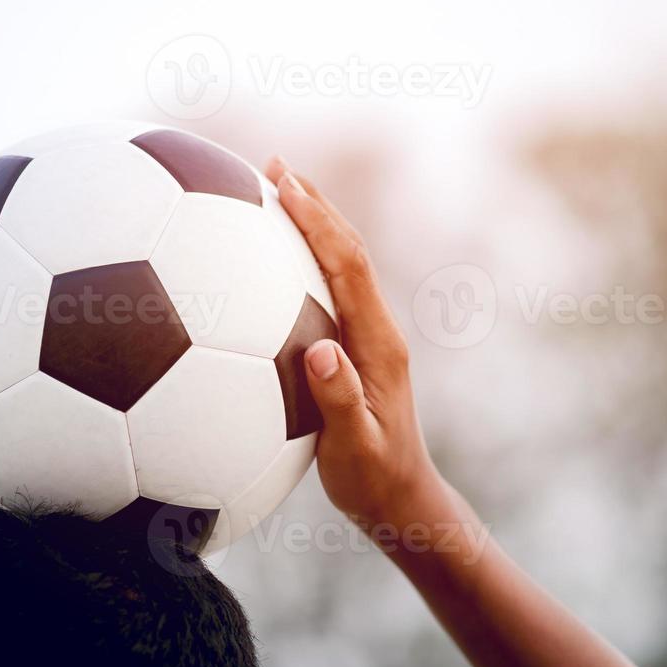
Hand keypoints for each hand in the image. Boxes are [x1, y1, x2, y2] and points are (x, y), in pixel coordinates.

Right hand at [265, 158, 445, 528]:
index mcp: (378, 344)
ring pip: (338, 266)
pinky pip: (325, 291)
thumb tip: (318, 354)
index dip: (318, 222)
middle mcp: (375, 330)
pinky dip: (301, 261)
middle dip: (313, 204)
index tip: (284, 185)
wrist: (401, 500)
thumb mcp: (355, 450)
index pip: (348, 266)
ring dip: (310, 225)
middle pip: (347, 250)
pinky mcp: (351, 349)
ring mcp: (365, 337)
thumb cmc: (374, 481)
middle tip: (271, 166)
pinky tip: (265, 261)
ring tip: (271, 190)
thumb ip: (340, 402)